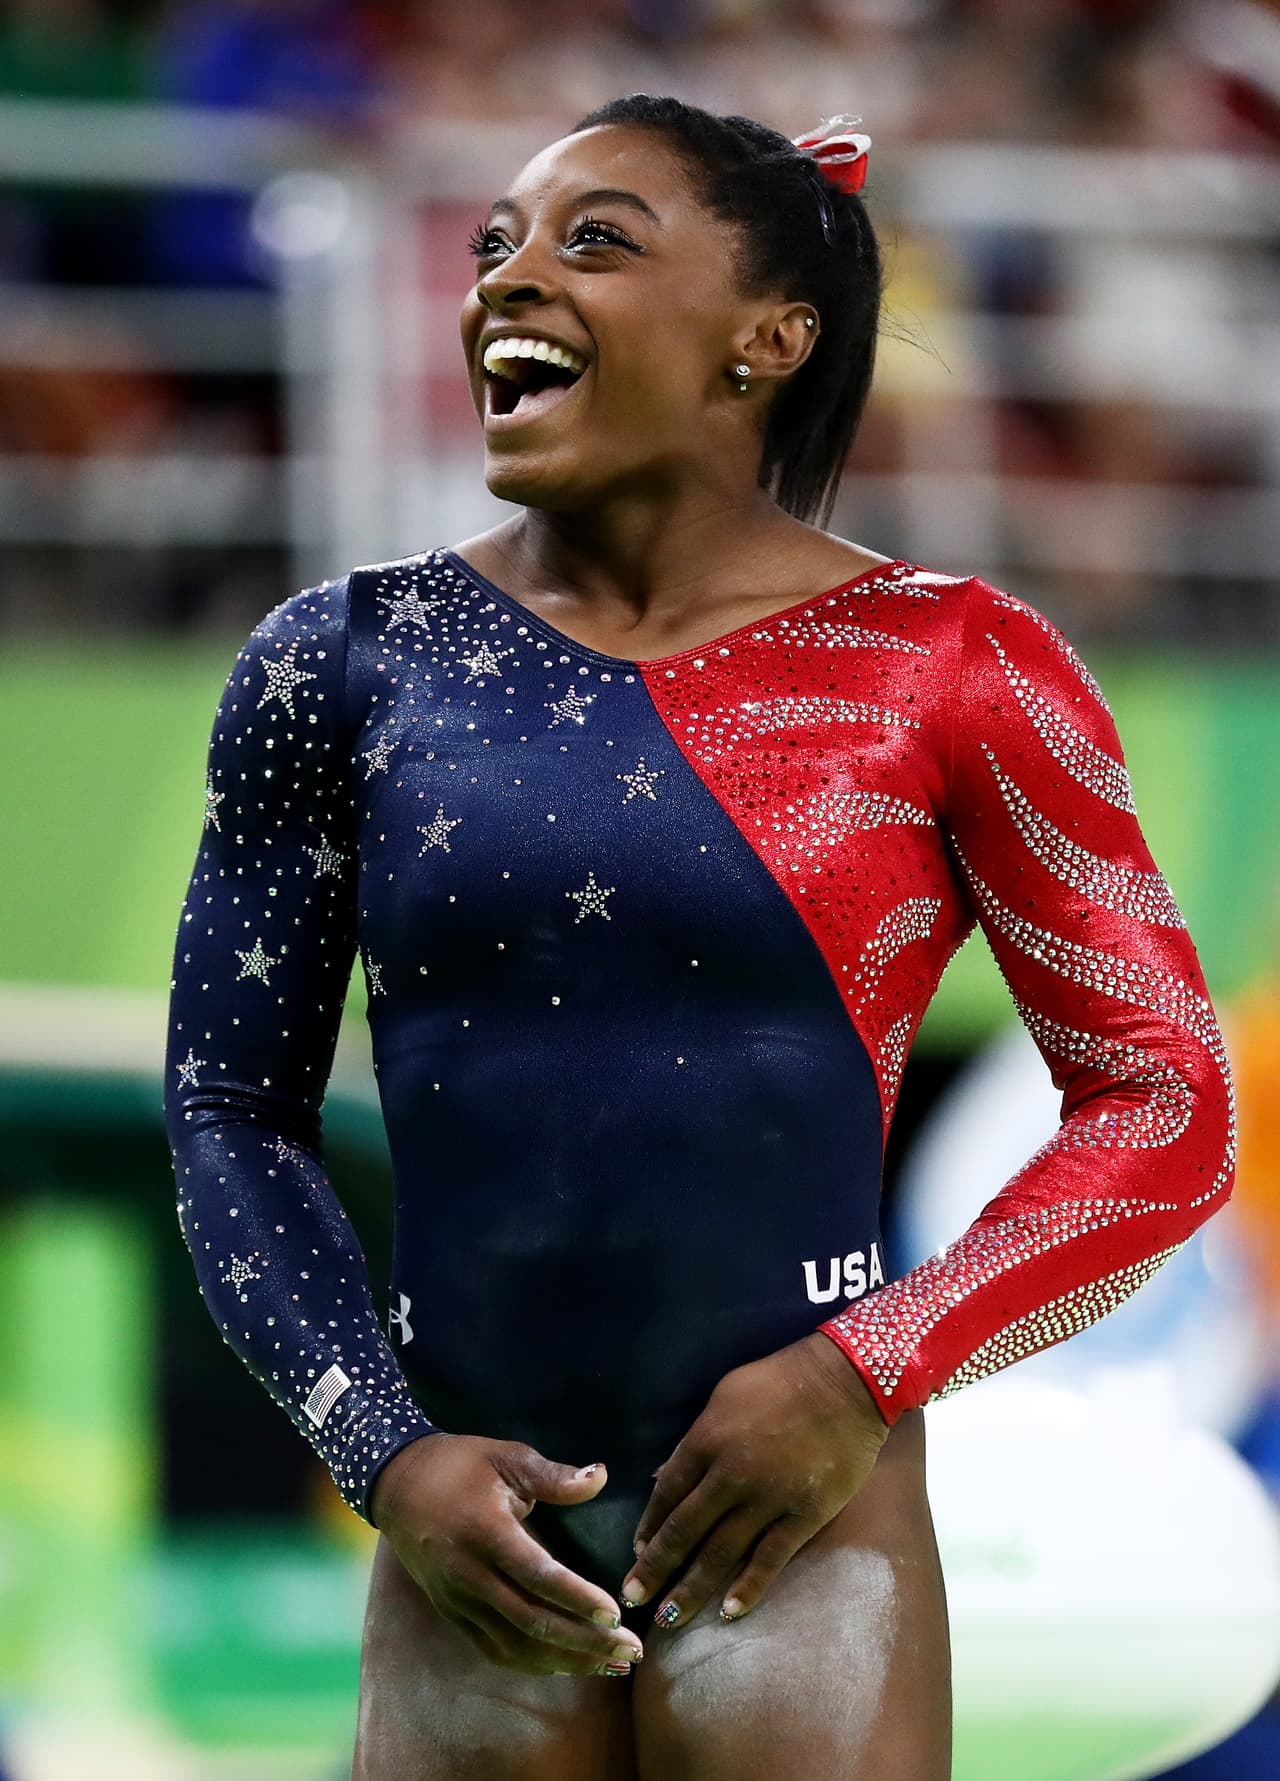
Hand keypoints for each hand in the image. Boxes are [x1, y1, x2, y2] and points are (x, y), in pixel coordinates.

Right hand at [369, 1434, 645, 1676]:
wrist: (396, 1484)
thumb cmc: (458, 1464)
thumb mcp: (505, 1456)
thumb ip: (553, 1475)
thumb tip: (602, 1476)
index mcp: (486, 1533)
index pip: (538, 1575)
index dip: (577, 1598)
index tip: (615, 1613)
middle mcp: (469, 1574)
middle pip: (532, 1621)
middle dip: (584, 1641)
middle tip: (631, 1651)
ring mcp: (457, 1599)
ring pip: (515, 1645)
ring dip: (565, 1660)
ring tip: (610, 1666)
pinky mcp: (451, 1612)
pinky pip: (493, 1649)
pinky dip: (531, 1662)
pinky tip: (564, 1666)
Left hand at [621, 1332, 888, 1627]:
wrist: (845, 1381)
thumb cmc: (780, 1381)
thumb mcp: (724, 1396)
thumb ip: (695, 1441)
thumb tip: (664, 1477)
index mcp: (707, 1439)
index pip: (668, 1493)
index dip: (649, 1526)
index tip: (635, 1553)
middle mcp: (730, 1474)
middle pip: (685, 1530)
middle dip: (657, 1567)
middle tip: (633, 1597)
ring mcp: (768, 1498)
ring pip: (720, 1553)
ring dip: (691, 1588)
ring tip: (668, 1618)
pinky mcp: (804, 1515)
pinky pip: (770, 1559)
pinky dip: (748, 1588)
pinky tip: (728, 1613)